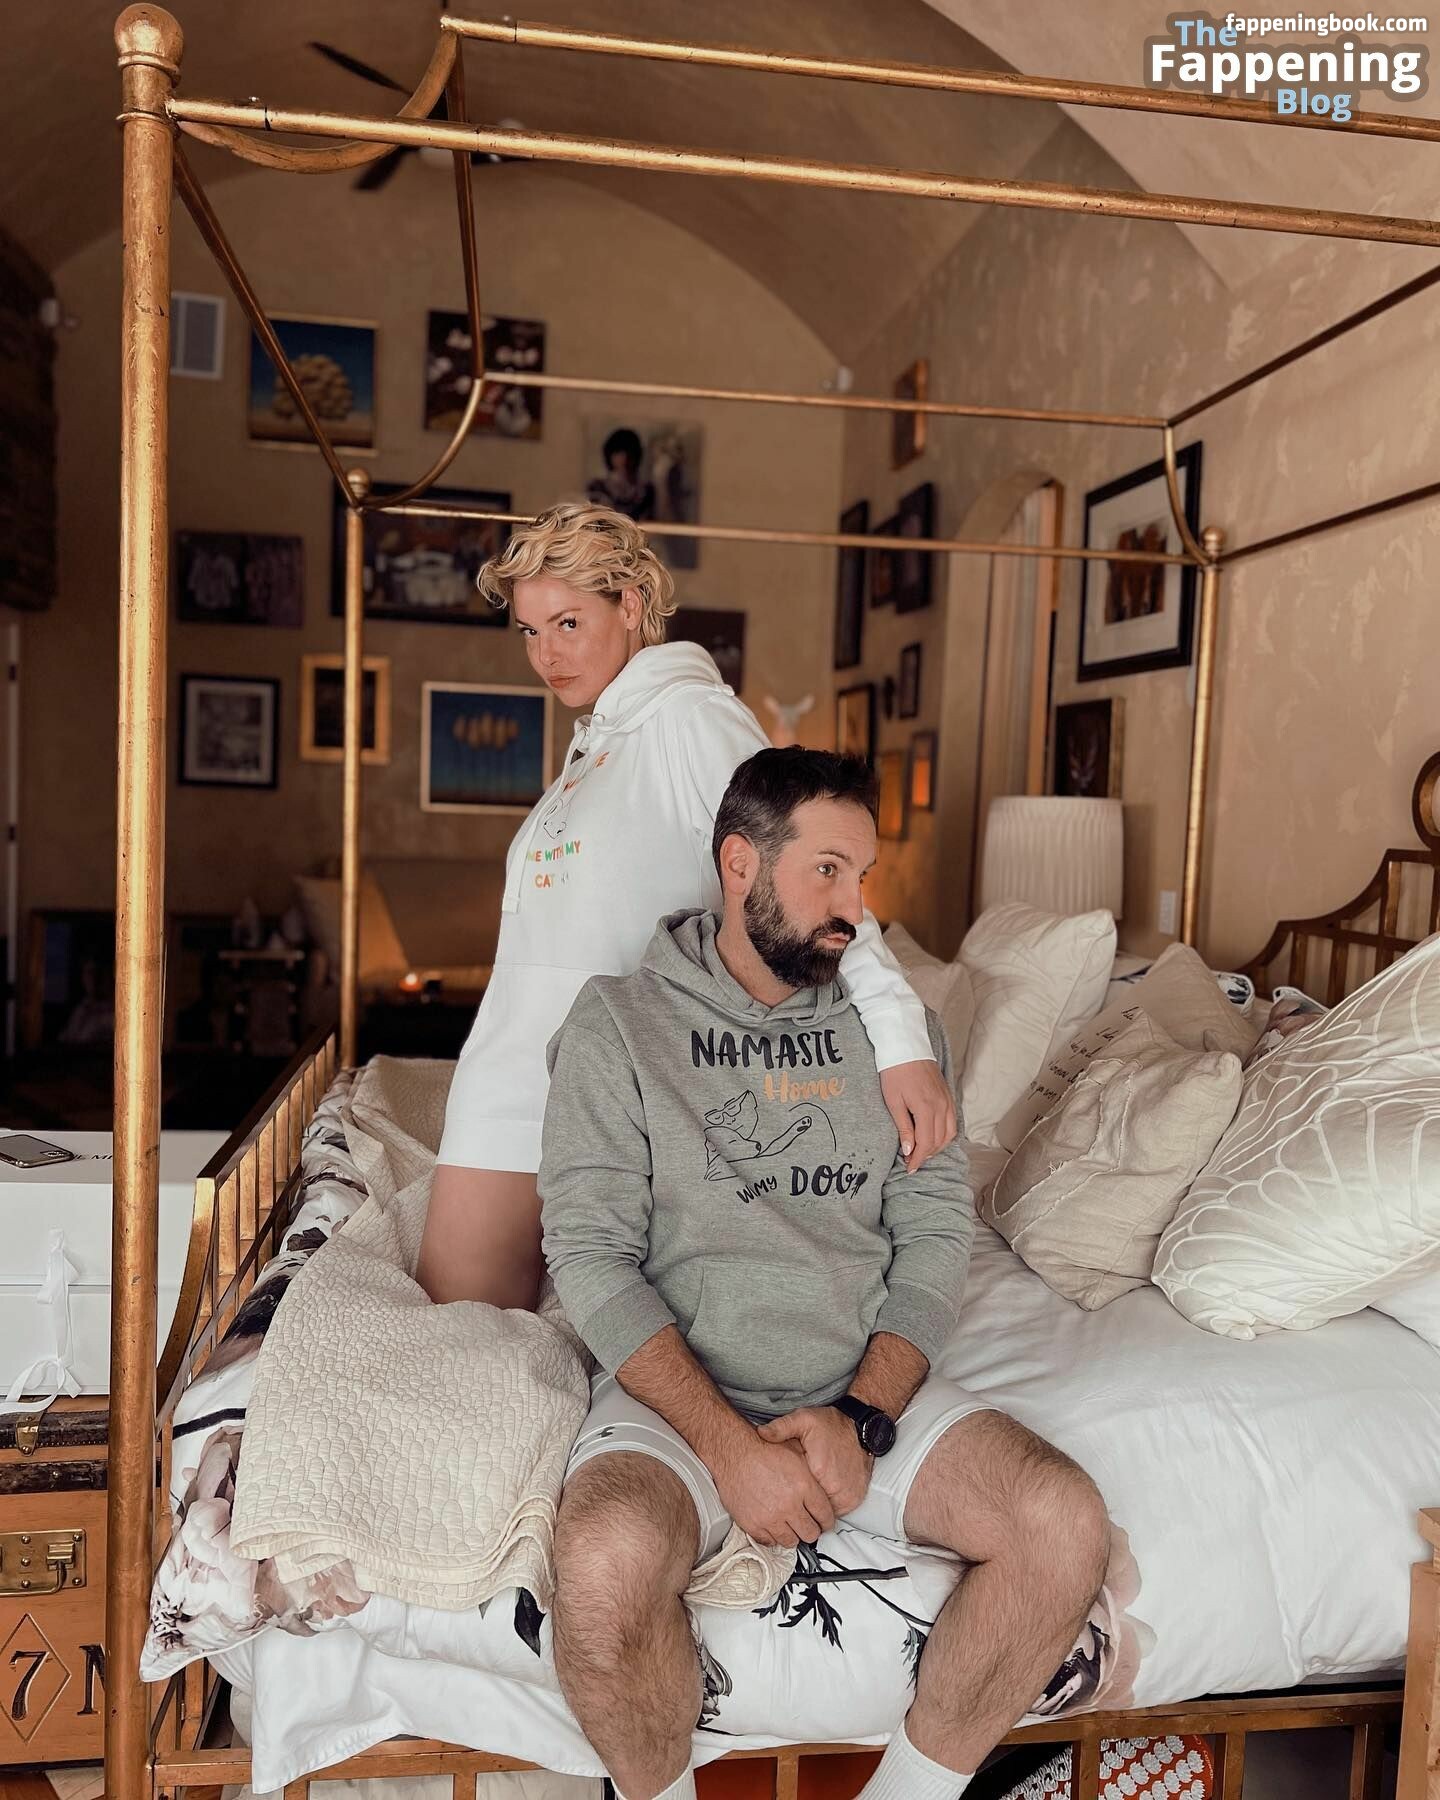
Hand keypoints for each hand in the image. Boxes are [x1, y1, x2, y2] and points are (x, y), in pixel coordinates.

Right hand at [710, 1431, 836, 1548]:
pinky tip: (773, 1525)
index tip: (824, 1522)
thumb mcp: (796, 1453)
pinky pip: (769, 1542)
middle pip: (811, 1533)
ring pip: (791, 1541)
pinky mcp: (753, 1524)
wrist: (734, 1452)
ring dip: (793, 1534)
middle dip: (812, 1529)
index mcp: (803, 1486)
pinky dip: (773, 1536)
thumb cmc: (762, 1449)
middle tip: (808, 1524)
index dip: (827, 1521)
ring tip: (790, 1525)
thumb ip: (812, 1474)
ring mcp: (770, 1517)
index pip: (825, 1516)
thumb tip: (824, 1487)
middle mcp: (789, 1504)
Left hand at [757, 1407, 872, 1515]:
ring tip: (805, 1495)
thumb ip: (781, 1427)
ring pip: (825, 1513)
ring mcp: (849, 1496)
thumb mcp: (803, 1419)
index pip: (798, 1497)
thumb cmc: (830, 1425)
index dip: (787, 1495)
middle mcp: (837, 1487)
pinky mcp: (856, 1499)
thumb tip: (761, 1433)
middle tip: (790, 1495)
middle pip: (811, 1509)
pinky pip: (837, 1511)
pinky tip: (820, 1493)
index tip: (780, 1490)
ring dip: (815, 1507)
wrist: (860, 1428)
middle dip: (801, 1504)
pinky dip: (828, 1505)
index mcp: (820, 1470)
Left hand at [880, 1059, 956, 1172]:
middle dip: (925, 1155)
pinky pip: (952, 1122)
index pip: (925, 1143)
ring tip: (921, 1152)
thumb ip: (904, 1127)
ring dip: (937, 1147)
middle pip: (938, 1141)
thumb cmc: (895, 1072)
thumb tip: (909, 1150)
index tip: (909, 1168)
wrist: (906, 1047)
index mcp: (926, 1108)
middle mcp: (941, 1106)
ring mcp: (947, 1101)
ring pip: (949, 1134)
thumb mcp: (893, 1101)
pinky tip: (934, 1137)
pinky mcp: (948, 1096)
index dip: (917, 1159)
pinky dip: (945, 1134)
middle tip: (911, 1161)